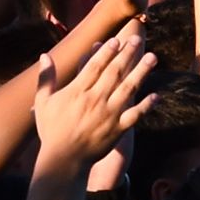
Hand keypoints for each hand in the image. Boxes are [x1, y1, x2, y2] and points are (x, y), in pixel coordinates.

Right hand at [31, 25, 158, 177]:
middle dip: (127, 54)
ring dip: (142, 72)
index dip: (106, 52)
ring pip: (128, 89)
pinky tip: (156, 96)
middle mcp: (95, 100)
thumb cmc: (51, 130)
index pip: (95, 66)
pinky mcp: (117, 130)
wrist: (63, 160)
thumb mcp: (43, 102)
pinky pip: (135, 115)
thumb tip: (44, 55)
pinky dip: (146, 106)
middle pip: (114, 72)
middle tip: (136, 39)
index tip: (116, 40)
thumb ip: (46, 78)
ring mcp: (108, 114)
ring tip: (152, 57)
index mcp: (77, 91)